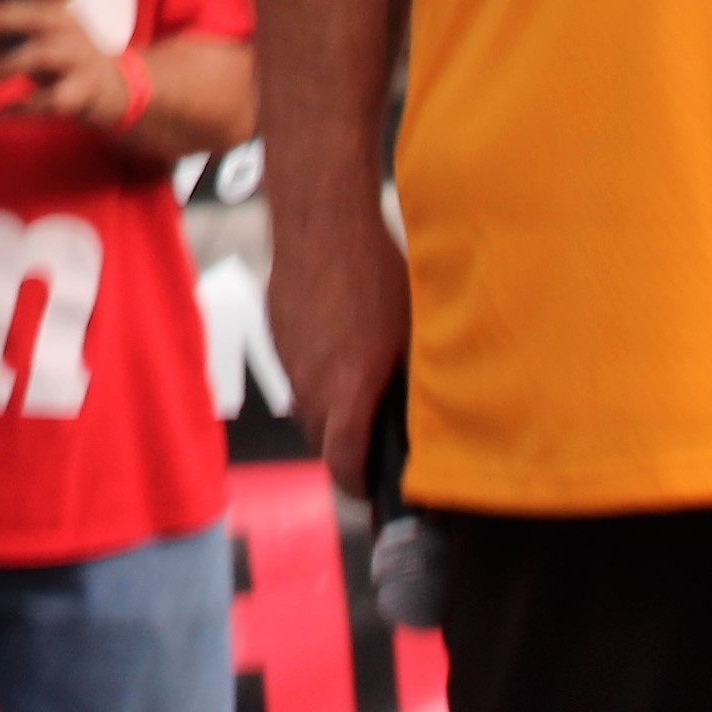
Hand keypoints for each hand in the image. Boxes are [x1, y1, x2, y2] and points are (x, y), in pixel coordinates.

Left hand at [0, 0, 131, 130]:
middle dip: (3, 19)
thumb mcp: (61, 18)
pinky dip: (29, 105)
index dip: (2, 0)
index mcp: (60, 11)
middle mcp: (70, 30)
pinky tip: (8, 108)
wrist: (113, 87)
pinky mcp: (81, 92)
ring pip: (44, 55)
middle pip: (37, 17)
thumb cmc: (72, 49)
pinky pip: (54, 98)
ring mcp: (78, 61)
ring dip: (11, 63)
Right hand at [266, 197, 411, 494]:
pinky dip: (318, 376)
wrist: (321, 222)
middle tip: (378, 443)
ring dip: (333, 413)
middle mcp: (313, 384)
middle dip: (347, 452)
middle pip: (323, 443)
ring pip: (308, 408)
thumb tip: (434, 414)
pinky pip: (298, 373)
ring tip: (363, 390)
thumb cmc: (377, 272)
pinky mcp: (277, 337)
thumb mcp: (412, 331)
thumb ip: (413, 381)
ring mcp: (290, 360)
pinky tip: (343, 346)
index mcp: (349, 389)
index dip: (360, 486)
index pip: (343, 464)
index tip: (375, 488)